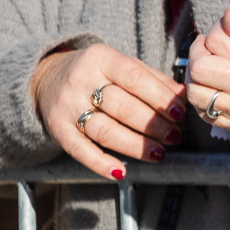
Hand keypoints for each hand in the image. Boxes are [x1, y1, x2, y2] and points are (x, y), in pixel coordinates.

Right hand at [32, 43, 184, 178]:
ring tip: (158, 153)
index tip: (180, 113)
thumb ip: (152, 78)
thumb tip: (184, 95)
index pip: (135, 78)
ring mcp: (66, 106)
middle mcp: (81, 81)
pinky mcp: (57, 129)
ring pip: (104, 130)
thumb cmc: (95, 73)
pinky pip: (79, 150)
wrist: (45, 78)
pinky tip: (121, 171)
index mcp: (102, 59)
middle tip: (175, 136)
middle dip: (152, 125)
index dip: (160, 97)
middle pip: (122, 107)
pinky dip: (101, 163)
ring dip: (135, 145)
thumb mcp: (120, 64)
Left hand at [184, 0, 229, 145]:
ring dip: (203, 91)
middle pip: (196, 94)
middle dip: (195, 70)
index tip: (206, 40)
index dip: (197, 51)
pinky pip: (223, 126)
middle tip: (208, 54)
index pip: (203, 70)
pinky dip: (218, 108)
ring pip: (205, 113)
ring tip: (217, 73)